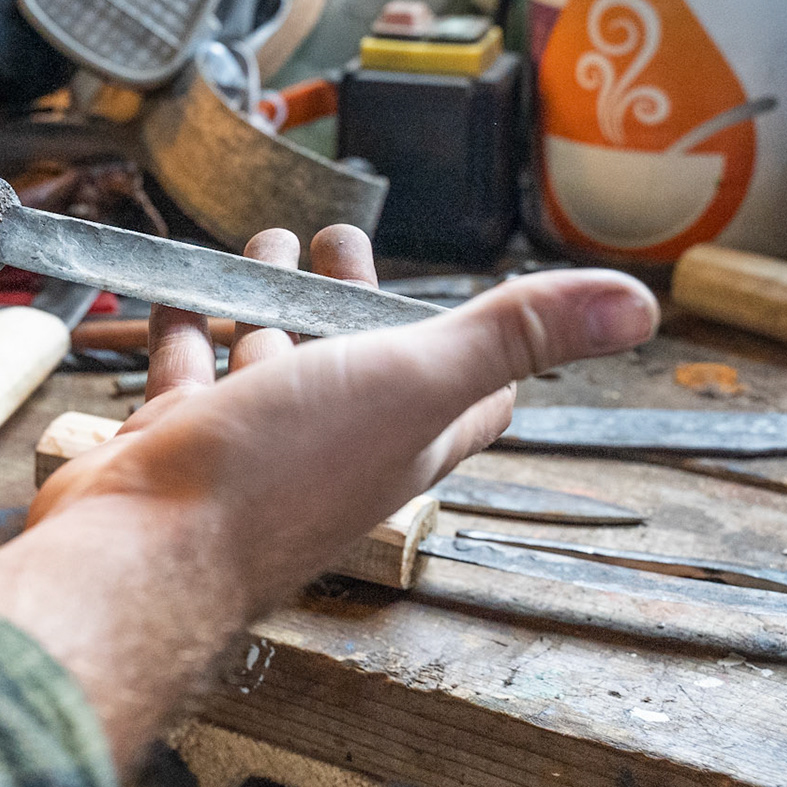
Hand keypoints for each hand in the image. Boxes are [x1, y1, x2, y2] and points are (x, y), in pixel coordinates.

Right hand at [0, 224, 658, 766]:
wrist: (148, 548)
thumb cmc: (283, 474)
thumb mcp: (417, 381)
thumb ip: (515, 335)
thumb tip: (639, 303)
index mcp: (402, 439)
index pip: (463, 394)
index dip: (475, 344)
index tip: (471, 296)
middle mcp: (328, 446)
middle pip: (353, 363)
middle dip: (348, 299)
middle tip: (335, 239)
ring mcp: (249, 446)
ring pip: (267, 359)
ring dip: (268, 302)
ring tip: (262, 244)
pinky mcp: (178, 441)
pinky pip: (185, 370)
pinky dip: (187, 323)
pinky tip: (181, 290)